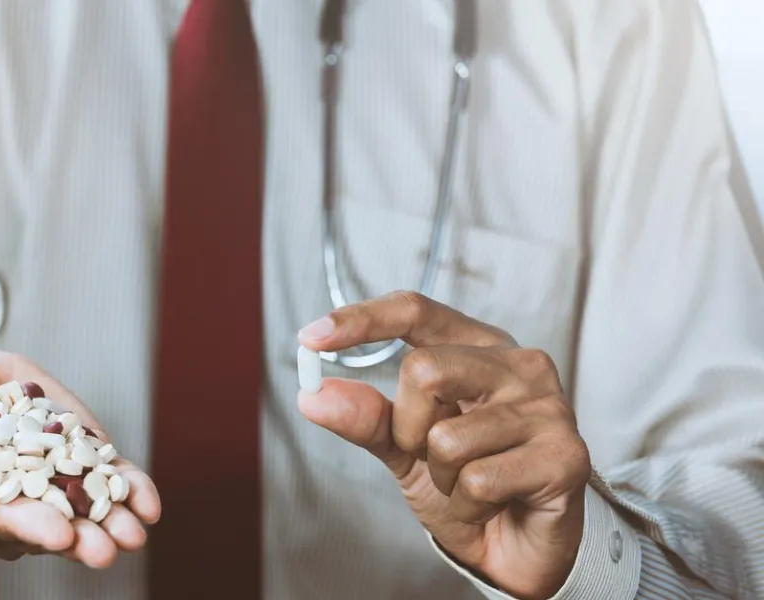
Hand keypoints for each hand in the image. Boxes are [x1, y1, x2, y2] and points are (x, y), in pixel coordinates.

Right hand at [0, 343, 160, 567]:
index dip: (27, 529)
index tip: (56, 531)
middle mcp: (7, 511)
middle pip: (46, 530)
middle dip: (79, 539)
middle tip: (104, 547)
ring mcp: (46, 488)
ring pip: (83, 512)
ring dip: (111, 522)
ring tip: (134, 531)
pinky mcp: (74, 461)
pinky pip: (105, 483)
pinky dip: (128, 490)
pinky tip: (147, 502)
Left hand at [297, 292, 589, 599]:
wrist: (514, 549)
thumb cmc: (467, 485)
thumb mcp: (403, 447)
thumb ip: (366, 418)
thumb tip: (314, 395)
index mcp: (479, 348)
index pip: (416, 311)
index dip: (361, 320)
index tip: (310, 337)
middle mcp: (519, 365)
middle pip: (424, 370)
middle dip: (406, 427)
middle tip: (428, 455)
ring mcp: (548, 407)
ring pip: (447, 436)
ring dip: (440, 477)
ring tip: (468, 485)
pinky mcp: (564, 455)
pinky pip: (478, 479)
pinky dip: (467, 504)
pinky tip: (491, 504)